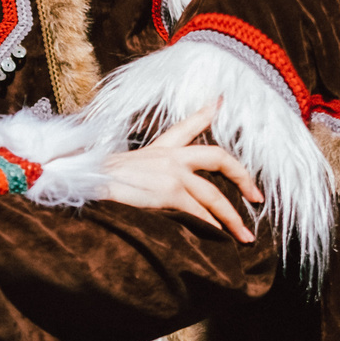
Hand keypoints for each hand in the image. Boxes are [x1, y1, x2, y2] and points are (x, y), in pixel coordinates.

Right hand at [104, 106, 261, 239]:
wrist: (82, 179)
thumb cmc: (96, 178)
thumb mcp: (122, 166)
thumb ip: (143, 171)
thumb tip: (148, 185)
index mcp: (159, 148)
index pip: (187, 125)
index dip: (207, 112)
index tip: (221, 101)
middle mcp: (170, 156)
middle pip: (217, 157)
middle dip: (242, 176)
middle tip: (256, 195)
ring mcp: (171, 173)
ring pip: (213, 194)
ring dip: (232, 217)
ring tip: (245, 236)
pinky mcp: (169, 191)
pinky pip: (198, 213)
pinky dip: (211, 227)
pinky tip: (220, 239)